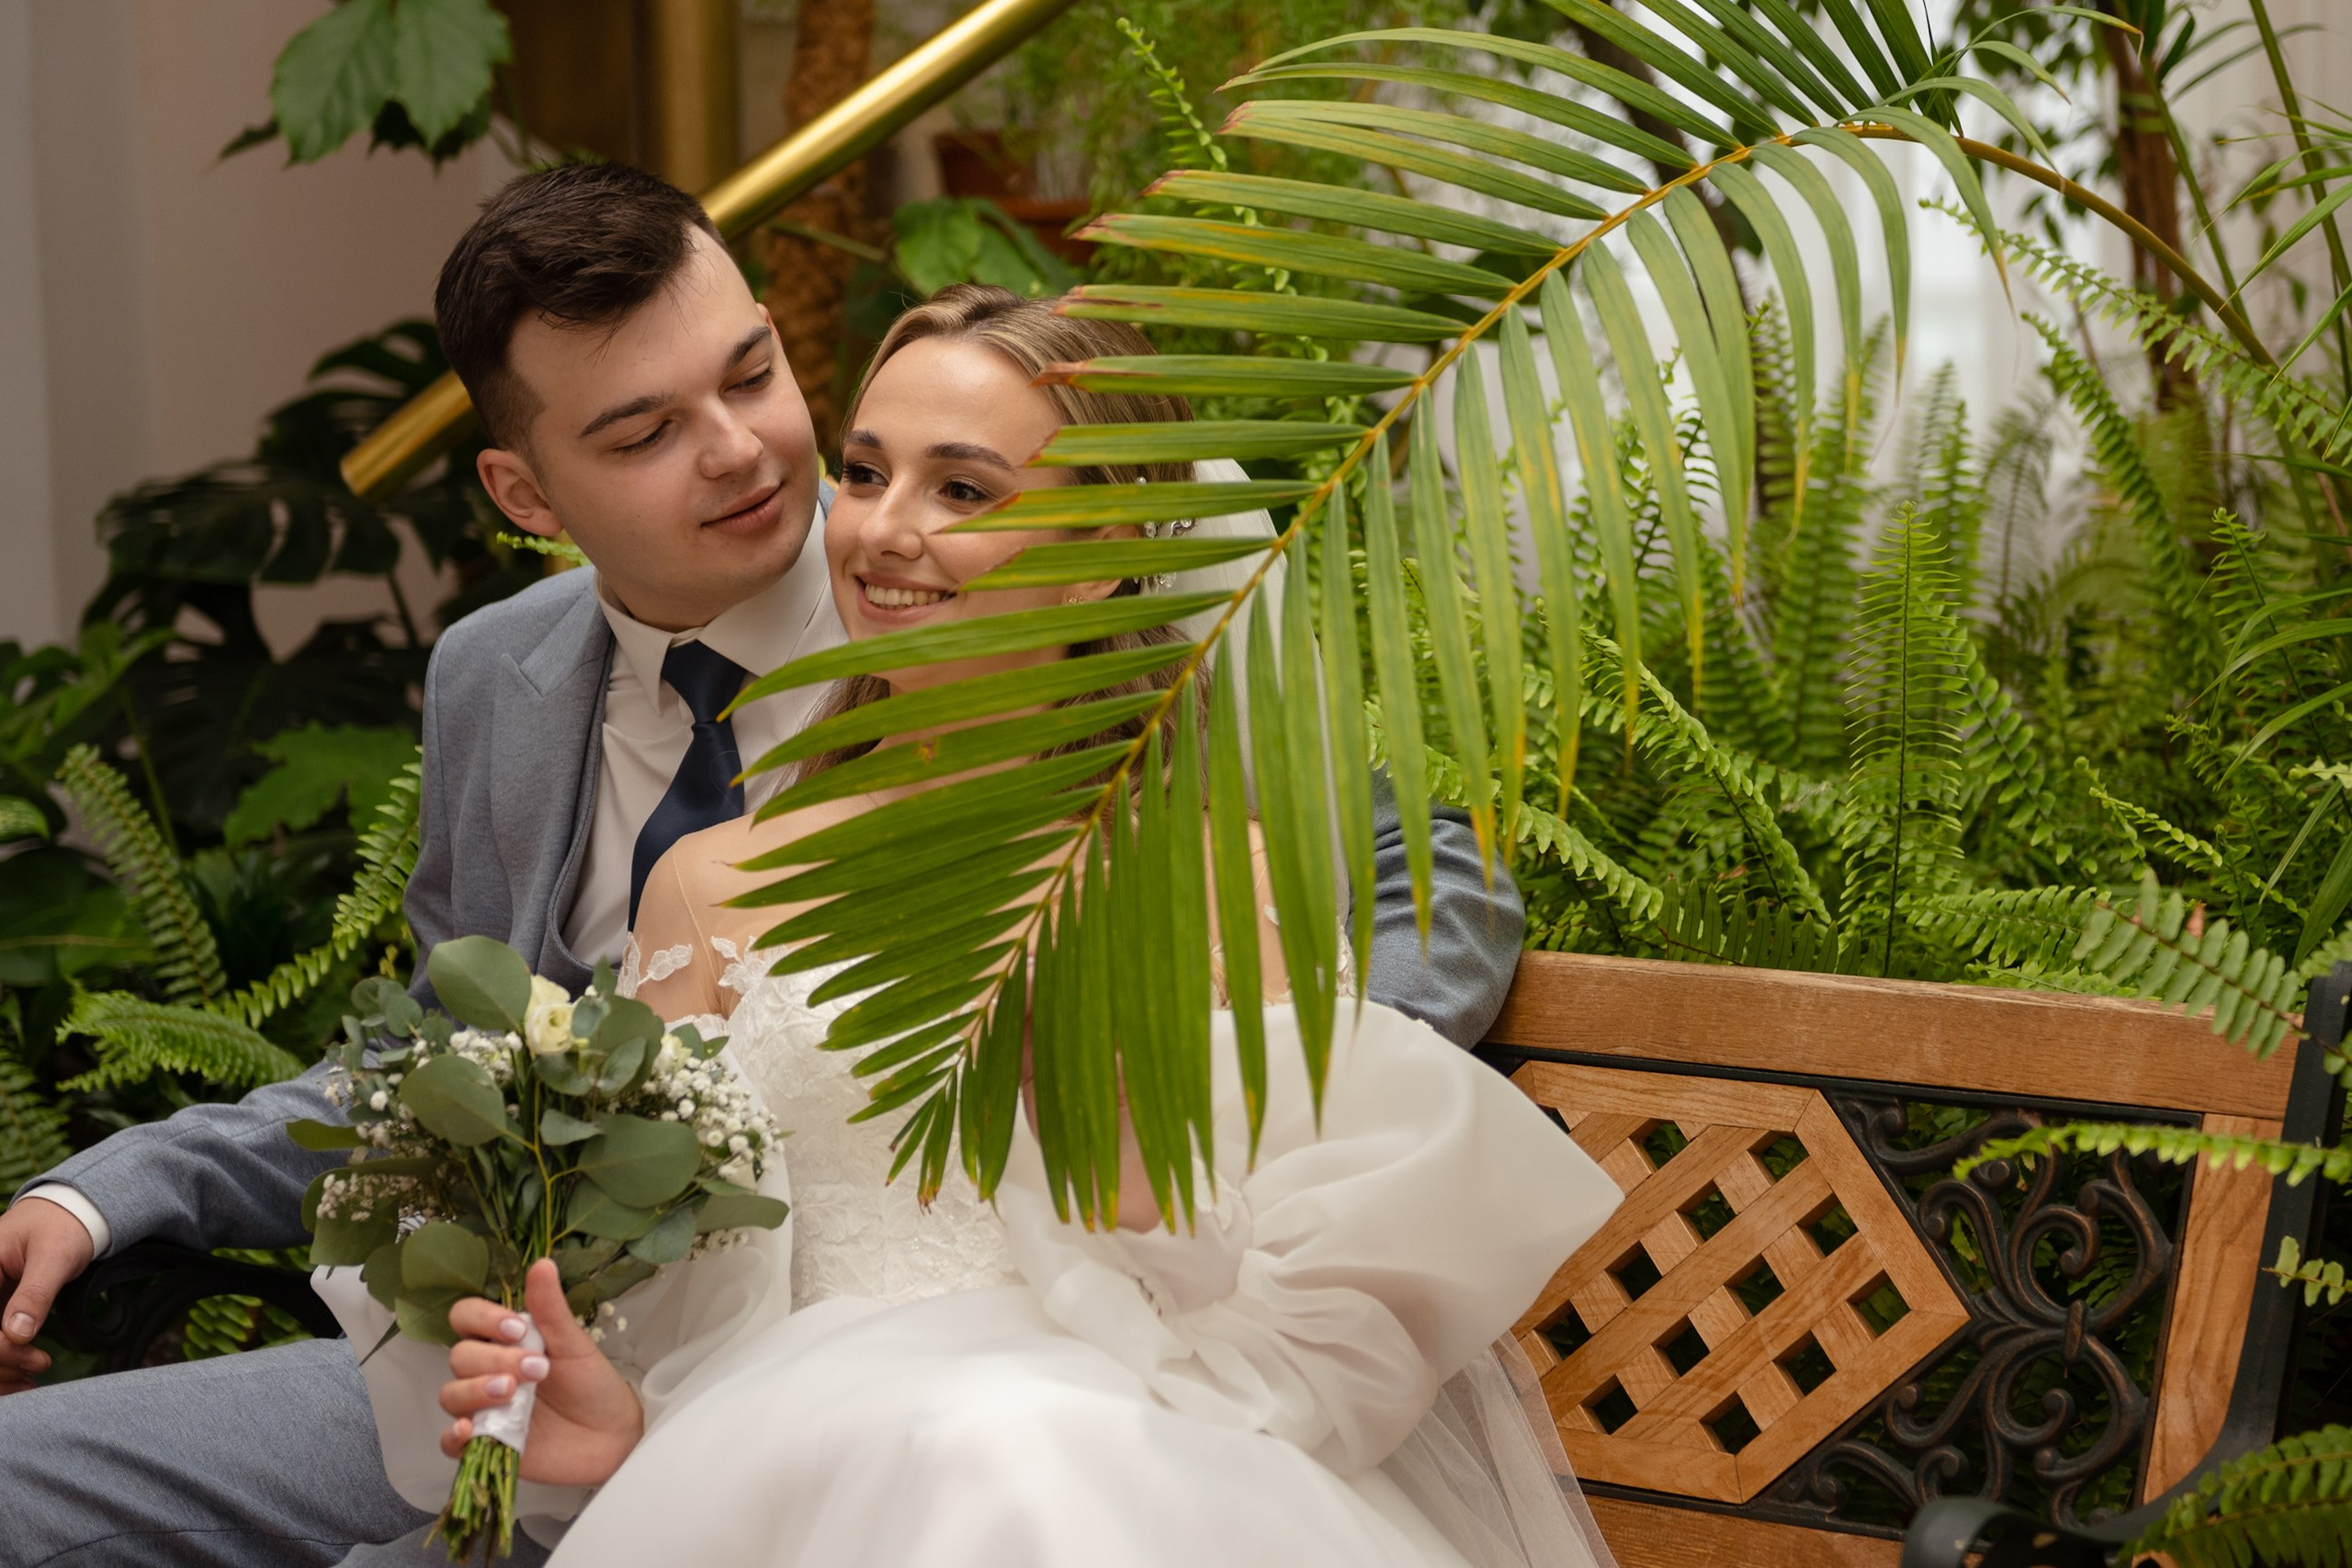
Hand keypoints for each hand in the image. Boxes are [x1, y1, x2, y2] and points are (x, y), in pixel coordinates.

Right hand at [0, 1196, 95, 1393]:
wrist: (73, 1213)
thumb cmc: (63, 1226)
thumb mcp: (54, 1255)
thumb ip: (35, 1293)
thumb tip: (15, 1334)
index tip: (25, 1352)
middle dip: (2, 1361)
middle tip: (41, 1364)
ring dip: (3, 1369)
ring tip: (38, 1369)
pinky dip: (4, 1364)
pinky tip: (25, 1375)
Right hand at [440, 1258, 642, 1486]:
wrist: (610, 1435)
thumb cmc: (591, 1384)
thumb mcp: (574, 1344)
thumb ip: (550, 1310)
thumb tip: (542, 1264)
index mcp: (504, 1341)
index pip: (467, 1318)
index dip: (482, 1319)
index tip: (516, 1329)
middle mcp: (486, 1372)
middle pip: (460, 1356)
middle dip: (494, 1360)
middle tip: (536, 1369)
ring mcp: (482, 1409)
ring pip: (451, 1395)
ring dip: (475, 1391)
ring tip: (511, 1393)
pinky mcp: (483, 1444)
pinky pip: (449, 1442)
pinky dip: (453, 1436)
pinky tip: (469, 1430)